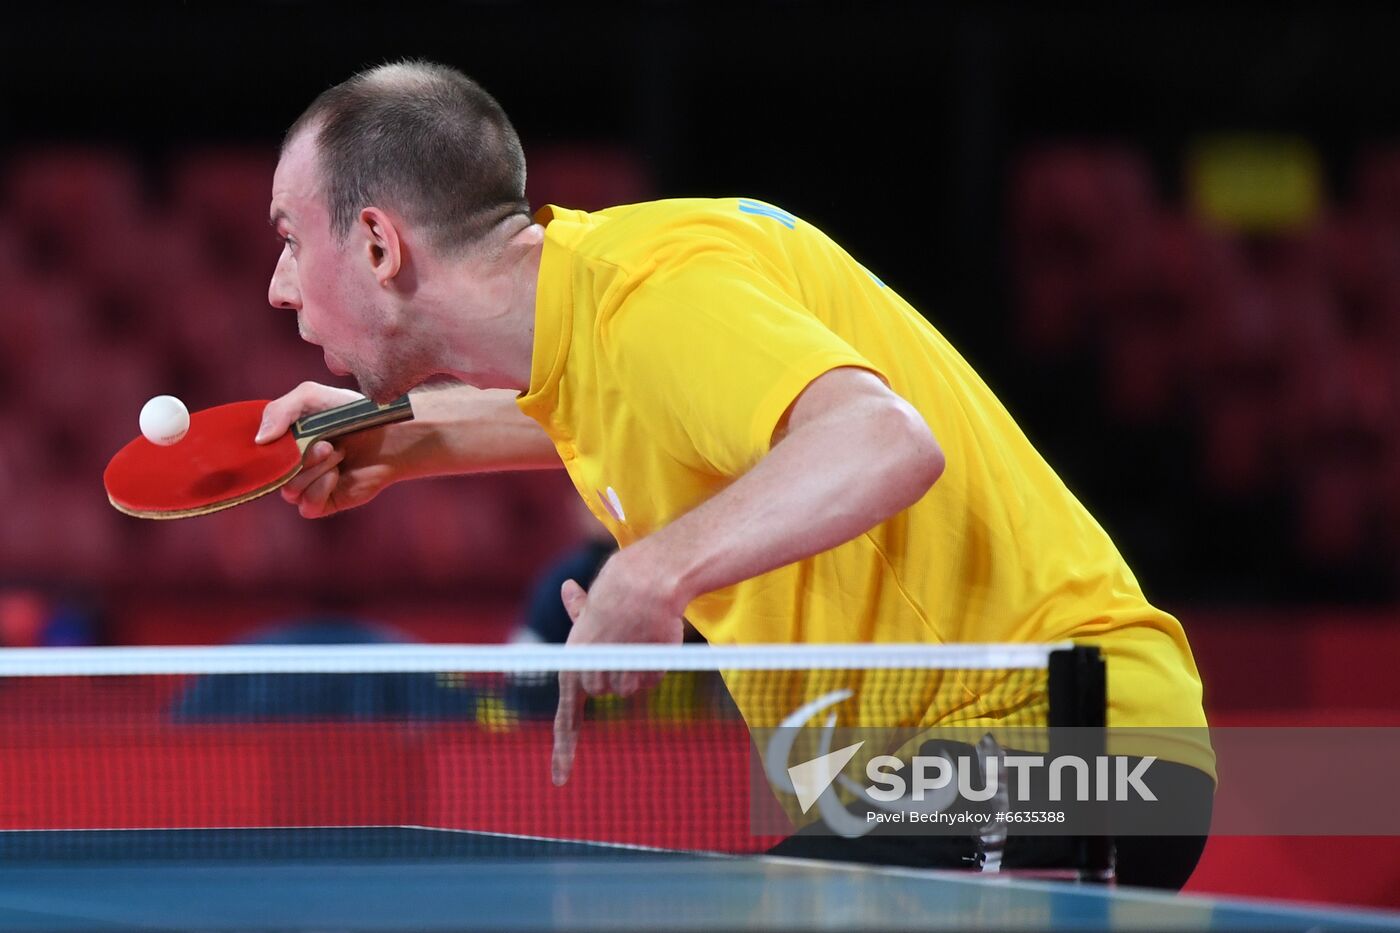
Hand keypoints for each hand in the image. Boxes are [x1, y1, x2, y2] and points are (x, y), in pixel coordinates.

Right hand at [256, 382, 401, 518]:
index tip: (286, 438)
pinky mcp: (323, 502)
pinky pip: (307, 505)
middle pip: (272, 474)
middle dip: (301, 457)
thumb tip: (259, 441)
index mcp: (281, 442)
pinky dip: (322, 487)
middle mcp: (289, 466)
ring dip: (315, 469)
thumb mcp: (311, 397)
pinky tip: (338, 474)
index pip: (253, 455)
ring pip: (289, 490)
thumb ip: (279, 410)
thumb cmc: (351, 413)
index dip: (265, 450)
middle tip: (327, 444)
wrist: (390, 436)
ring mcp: (305, 485)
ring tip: (338, 453)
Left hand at [551, 548, 685, 785]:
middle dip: (616, 671)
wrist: (640, 584)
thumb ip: (580, 612)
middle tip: (619, 640)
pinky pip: (651, 680)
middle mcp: (591, 680)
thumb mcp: (592, 609)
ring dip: (636, 667)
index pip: (566, 721)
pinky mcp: (645, 676)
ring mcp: (618, 680)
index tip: (560, 781)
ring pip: (631, 688)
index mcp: (571, 671)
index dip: (563, 752)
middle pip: (608, 692)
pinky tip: (650, 640)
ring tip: (635, 637)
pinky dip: (653, 664)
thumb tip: (569, 589)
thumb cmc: (615, 594)